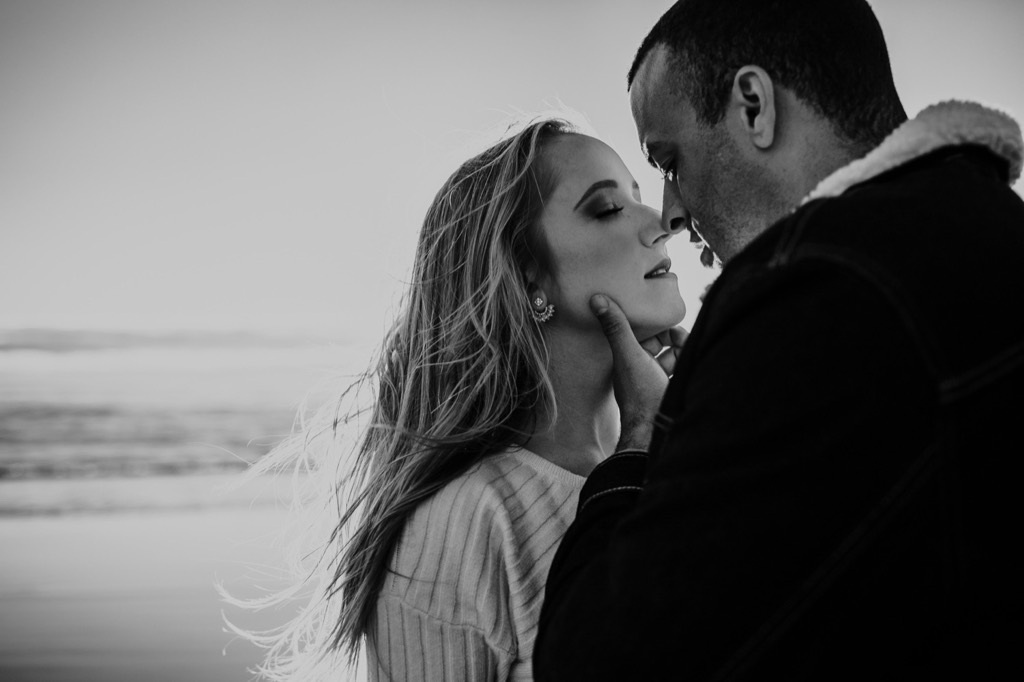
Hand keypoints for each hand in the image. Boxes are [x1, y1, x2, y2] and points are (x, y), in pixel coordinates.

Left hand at [590, 294, 687, 450]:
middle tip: (685, 341)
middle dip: (675, 339)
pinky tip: (696, 366)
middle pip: (662, 345)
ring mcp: (659, 383)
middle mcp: (643, 370)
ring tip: (693, 353)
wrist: (659, 432)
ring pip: (675, 358)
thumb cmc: (642, 395)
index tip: (671, 326)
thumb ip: (616, 326)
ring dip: (685, 352)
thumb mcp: (629, 355)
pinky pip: (683, 372)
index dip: (659, 328)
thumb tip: (595, 298)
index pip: (646, 334)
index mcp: (630, 359)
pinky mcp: (673, 393)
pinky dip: (690, 366)